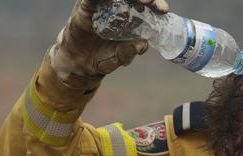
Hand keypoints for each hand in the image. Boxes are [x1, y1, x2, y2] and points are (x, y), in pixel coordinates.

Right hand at [50, 0, 168, 88]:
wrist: (79, 63)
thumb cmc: (102, 57)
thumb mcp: (119, 57)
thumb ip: (129, 52)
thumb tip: (142, 45)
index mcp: (130, 18)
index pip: (145, 6)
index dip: (155, 5)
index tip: (163, 10)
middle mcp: (117, 7)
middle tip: (150, 1)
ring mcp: (101, 5)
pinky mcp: (84, 7)